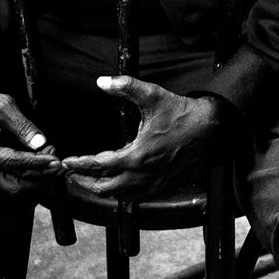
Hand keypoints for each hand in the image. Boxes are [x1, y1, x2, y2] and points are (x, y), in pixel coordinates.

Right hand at [0, 89, 59, 193]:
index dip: (37, 163)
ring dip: (38, 178)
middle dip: (40, 177)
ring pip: (16, 187)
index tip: (55, 159)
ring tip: (53, 160)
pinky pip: (14, 180)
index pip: (13, 164)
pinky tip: (44, 162)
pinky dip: (31, 175)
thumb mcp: (4, 106)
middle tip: (58, 163)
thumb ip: (22, 126)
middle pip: (15, 185)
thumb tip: (40, 143)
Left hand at [60, 76, 225, 199]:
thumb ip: (126, 87)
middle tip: (72, 174)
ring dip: (102, 189)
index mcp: (136, 155)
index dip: (79, 163)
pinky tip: (118, 185)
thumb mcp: (153, 96)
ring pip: (120, 196)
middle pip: (104, 188)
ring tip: (91, 180)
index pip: (98, 164)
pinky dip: (122, 193)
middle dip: (84, 182)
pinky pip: (136, 197)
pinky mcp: (164, 187)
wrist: (212, 130)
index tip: (66, 161)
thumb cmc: (182, 113)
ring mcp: (154, 184)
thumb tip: (103, 81)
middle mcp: (143, 174)